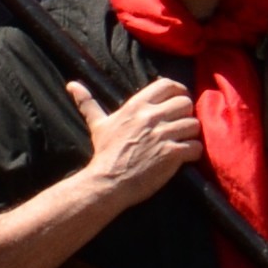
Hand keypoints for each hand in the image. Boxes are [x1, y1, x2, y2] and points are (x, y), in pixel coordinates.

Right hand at [85, 78, 199, 209]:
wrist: (108, 182)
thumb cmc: (105, 153)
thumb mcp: (98, 124)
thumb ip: (88, 103)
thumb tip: (72, 85)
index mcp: (136, 106)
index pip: (168, 85)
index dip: (178, 92)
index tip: (177, 103)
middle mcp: (151, 117)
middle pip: (186, 103)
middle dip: (187, 114)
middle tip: (180, 125)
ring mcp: (162, 135)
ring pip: (194, 124)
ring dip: (192, 134)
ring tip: (183, 141)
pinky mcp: (172, 154)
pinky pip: (196, 146)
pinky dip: (194, 152)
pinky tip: (186, 156)